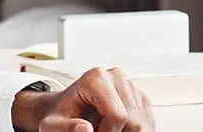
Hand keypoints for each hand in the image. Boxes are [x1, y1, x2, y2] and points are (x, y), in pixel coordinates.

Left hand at [12, 67, 155, 131]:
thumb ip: (67, 127)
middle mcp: (116, 76)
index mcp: (96, 78)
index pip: (118, 115)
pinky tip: (116, 129)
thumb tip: (86, 129)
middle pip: (134, 121)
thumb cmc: (60, 116)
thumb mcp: (55, 125)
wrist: (66, 110)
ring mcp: (130, 86)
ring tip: (104, 129)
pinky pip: (147, 123)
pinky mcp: (140, 97)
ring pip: (143, 124)